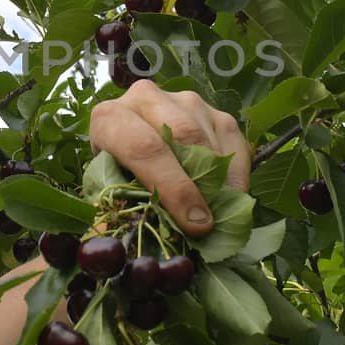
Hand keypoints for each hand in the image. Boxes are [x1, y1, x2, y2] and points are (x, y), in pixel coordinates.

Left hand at [88, 80, 250, 234]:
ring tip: (216, 216)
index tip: (194, 223)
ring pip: (210, 141)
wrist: (130, 139)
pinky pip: (235, 144)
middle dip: (199, 185)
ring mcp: (184, 101)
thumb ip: (121, 211)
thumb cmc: (116, 173)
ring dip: (219, 183)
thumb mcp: (108, 190)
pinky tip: (230, 200)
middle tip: (209, 225)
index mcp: (110, 117)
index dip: (171, 187)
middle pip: (182, 137)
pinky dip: (237, 177)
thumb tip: (144, 245)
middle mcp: (146, 98)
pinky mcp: (213, 111)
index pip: (143, 147)